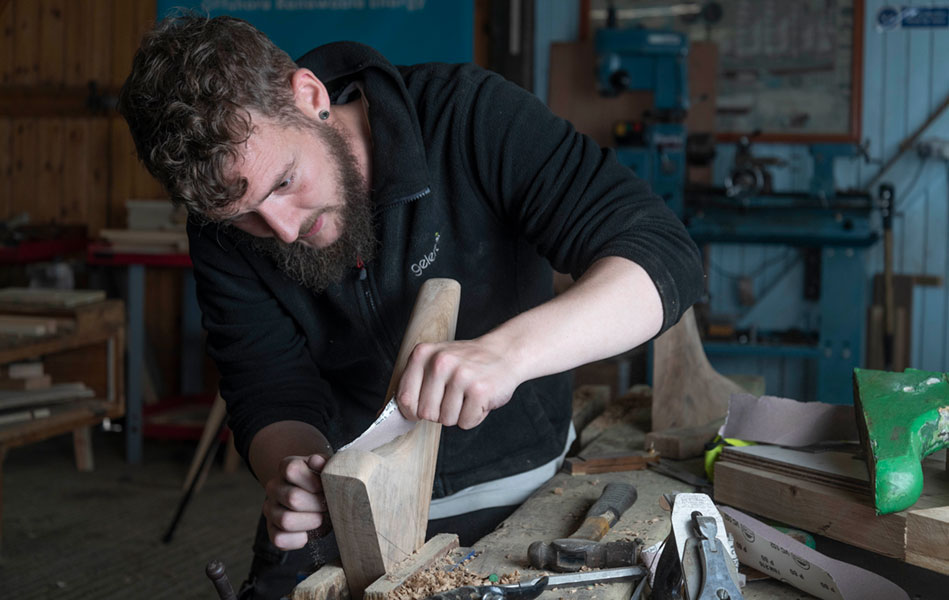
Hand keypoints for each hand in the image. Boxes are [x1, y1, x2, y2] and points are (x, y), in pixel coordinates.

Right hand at [261, 453, 329, 549]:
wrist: (318, 498)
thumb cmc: (325, 483)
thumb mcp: (329, 469)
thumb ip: (325, 464)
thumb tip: (316, 461)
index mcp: (287, 467)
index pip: (292, 470)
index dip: (313, 481)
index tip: (324, 487)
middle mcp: (274, 486)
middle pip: (292, 498)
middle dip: (317, 504)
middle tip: (328, 505)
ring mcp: (270, 509)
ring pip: (285, 520)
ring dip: (310, 522)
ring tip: (321, 518)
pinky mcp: (272, 530)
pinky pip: (279, 539)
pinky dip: (299, 539)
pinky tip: (309, 532)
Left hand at [395, 339, 519, 428]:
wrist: (505, 352)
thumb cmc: (466, 363)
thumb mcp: (435, 362)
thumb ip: (413, 383)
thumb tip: (382, 416)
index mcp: (423, 354)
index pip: (404, 398)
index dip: (413, 410)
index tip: (424, 407)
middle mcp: (440, 362)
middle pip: (426, 414)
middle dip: (439, 413)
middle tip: (453, 397)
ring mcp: (461, 375)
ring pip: (447, 421)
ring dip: (458, 415)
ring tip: (467, 396)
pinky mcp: (480, 390)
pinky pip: (466, 422)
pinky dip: (474, 417)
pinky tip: (479, 399)